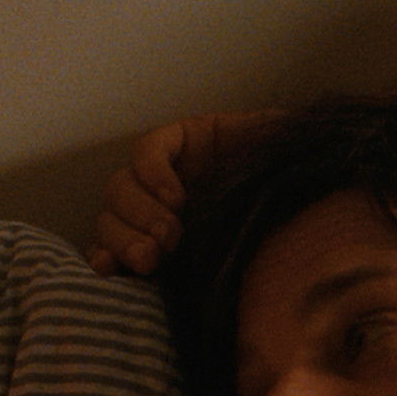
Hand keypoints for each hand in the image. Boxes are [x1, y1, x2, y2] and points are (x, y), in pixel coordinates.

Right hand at [87, 109, 282, 275]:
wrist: (293, 230)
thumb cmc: (283, 183)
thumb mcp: (280, 144)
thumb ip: (274, 129)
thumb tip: (285, 125)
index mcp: (187, 146)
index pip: (149, 149)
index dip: (153, 171)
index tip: (178, 199)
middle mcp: (159, 181)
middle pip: (120, 187)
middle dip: (139, 212)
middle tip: (168, 237)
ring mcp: (145, 219)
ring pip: (109, 221)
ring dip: (122, 239)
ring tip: (150, 260)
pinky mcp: (143, 254)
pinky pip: (107, 253)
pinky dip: (103, 260)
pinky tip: (112, 271)